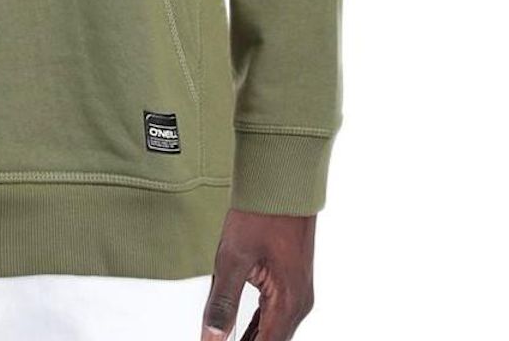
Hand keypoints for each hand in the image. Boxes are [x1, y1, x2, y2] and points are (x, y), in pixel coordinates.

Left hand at [200, 209, 315, 340]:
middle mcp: (298, 303)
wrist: (281, 183)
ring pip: (273, 331)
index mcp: (287, 303)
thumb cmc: (260, 214)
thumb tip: (211, 337)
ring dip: (251, 340)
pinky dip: (257, 327)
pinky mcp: (291, 283)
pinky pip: (274, 315)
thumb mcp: (232, 259)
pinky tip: (241, 333)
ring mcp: (297, 293)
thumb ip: (222, 303)